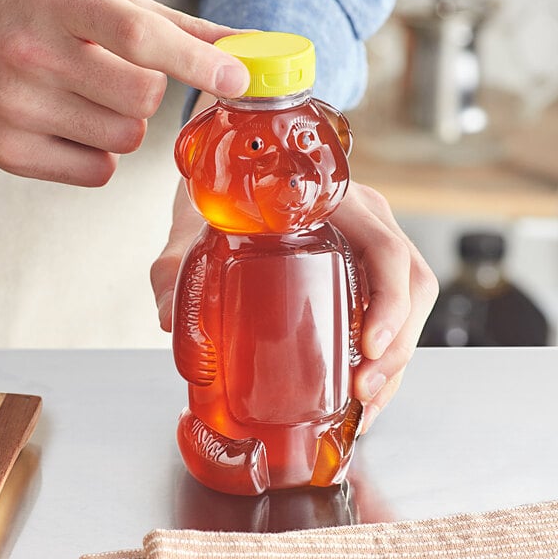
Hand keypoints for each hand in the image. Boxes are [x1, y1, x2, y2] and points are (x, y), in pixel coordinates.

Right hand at [0, 0, 248, 184]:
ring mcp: (16, 107)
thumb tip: (241, 51)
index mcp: (60, 0)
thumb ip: (175, 29)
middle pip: (143, 101)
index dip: (197, 63)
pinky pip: (99, 172)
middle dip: (148, 93)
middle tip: (117, 75)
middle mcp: (31, 52)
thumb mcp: (102, 0)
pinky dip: (99, 154)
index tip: (237, 79)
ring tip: (86, 97)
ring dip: (124, 125)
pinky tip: (70, 124)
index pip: (140, 38)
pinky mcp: (11, 153)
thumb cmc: (39, 12)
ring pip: (125, 140)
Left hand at [151, 177, 438, 432]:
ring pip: (411, 301)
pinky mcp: (365, 266)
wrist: (234, 178)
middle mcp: (366, 221)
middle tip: (363, 393)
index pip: (386, 251)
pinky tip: (362, 385)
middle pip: (412, 284)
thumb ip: (175, 266)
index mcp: (337, 202)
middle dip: (398, 348)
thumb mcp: (197, 226)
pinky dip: (386, 351)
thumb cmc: (225, 195)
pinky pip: (393, 306)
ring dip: (397, 358)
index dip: (389, 303)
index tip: (369, 349)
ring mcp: (371, 241)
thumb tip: (170, 321)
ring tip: (364, 403)